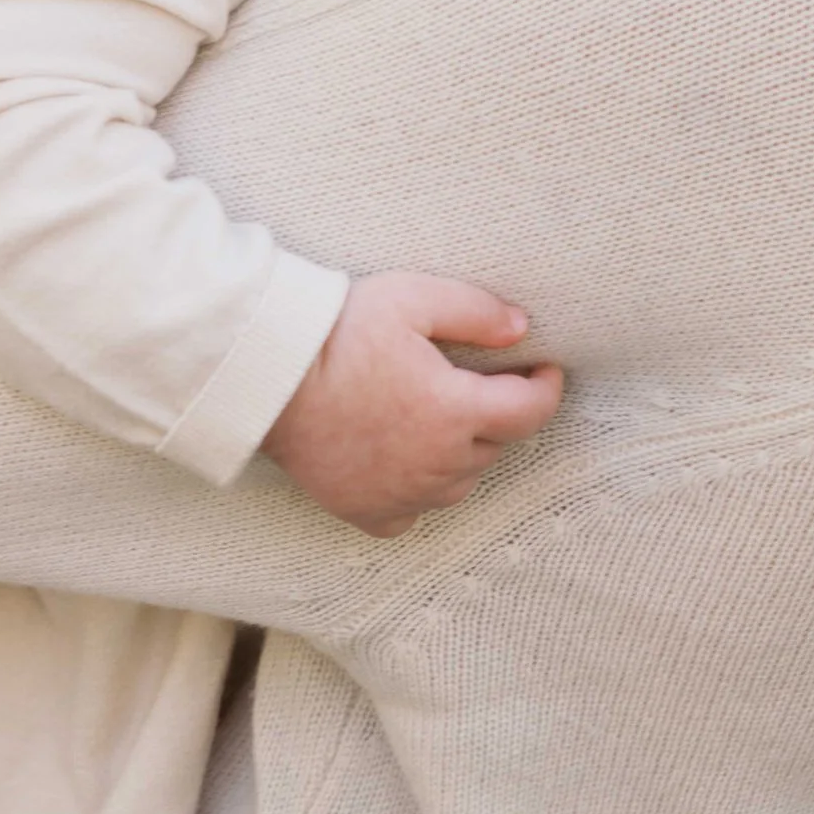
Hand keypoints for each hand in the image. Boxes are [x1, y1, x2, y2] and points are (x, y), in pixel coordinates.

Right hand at [264, 274, 564, 534]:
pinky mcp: (367, 511)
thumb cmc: (338, 334)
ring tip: (441, 420)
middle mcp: (438, 463)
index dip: (546, 388)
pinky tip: (405, 466)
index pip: (531, 411)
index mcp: (456, 411)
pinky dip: (418, 493)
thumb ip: (476, 312)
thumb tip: (521, 329)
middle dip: (499, 415)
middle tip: (480, 383)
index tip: (544, 371)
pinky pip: (412, 514)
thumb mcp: (412, 298)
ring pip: (460, 483)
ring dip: (463, 454)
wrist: (267, 378)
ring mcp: (403, 494)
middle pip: (496, 446)